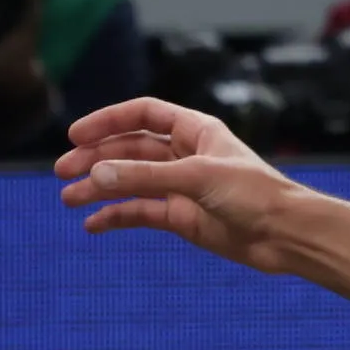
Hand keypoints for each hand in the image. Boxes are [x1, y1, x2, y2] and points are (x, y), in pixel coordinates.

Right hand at [51, 95, 304, 263]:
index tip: (76, 135)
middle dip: (96, 158)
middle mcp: (185, 155)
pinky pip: (141, 212)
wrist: (286, 235)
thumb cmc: (256, 194)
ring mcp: (182, 187)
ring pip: (130, 182)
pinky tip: (93, 224)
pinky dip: (116, 217)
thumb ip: (145, 177)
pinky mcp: (182, 218)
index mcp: (196, 130)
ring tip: (68, 198)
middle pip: (129, 149)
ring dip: (99, 188)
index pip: (143, 114)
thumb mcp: (197, 178)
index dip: (108, 120)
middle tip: (62, 171)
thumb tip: (95, 175)